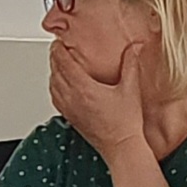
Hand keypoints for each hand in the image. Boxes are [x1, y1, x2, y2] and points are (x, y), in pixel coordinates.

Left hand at [49, 39, 152, 164]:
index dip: (59, 50)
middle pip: (55, 71)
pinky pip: (54, 96)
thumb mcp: (131, 88)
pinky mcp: (68, 116)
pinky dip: (54, 85)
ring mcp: (68, 108)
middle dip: (55, 57)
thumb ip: (131, 64)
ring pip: (52, 84)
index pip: (63, 63)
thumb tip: (135, 46)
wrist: (119, 146)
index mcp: (83, 88)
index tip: (60, 41)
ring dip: (53, 71)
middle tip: (58, 47)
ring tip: (59, 62)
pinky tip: (60, 83)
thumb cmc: (125, 122)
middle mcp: (71, 98)